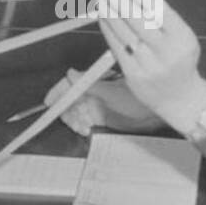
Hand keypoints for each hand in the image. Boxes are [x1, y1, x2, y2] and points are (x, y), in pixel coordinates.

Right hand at [43, 69, 159, 136]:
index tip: (50, 102)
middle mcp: (93, 91)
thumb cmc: (140, 100)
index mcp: (96, 80)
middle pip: (69, 99)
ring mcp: (95, 104)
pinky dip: (79, 125)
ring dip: (73, 120)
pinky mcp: (99, 117)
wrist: (154, 116)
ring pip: (73, 111)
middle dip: (68, 110)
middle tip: (75, 119)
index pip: (70, 84)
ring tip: (83, 125)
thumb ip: (91, 85)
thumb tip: (71, 75)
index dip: (59, 92)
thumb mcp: (113, 93)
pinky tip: (85, 129)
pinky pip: (81, 121)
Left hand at [97, 0, 205, 134]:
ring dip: (112, 15)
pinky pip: (118, 49)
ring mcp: (150, 66)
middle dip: (124, 4)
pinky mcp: (134, 75)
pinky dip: (109, 31)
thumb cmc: (179, 60)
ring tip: (103, 1)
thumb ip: (165, 20)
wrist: (180, 98)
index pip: (163, 14)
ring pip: (126, 35)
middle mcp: (168, 53)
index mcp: (184, 39)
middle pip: (141, 23)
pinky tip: (104, 19)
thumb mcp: (183, 38)